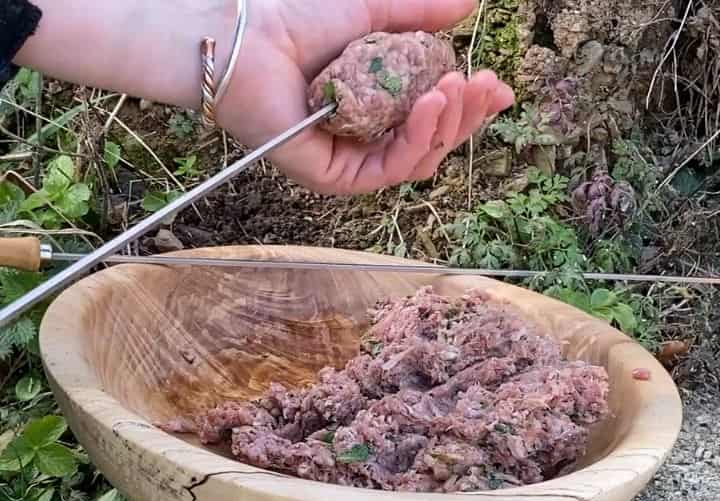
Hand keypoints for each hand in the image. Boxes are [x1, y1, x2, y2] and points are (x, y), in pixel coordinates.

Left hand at [217, 0, 514, 194]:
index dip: (467, 105)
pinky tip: (431, 104)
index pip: (432, 118)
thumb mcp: (374, 8)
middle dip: (465, 116)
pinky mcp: (334, 177)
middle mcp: (366, 137)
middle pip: (431, 143)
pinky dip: (416, 138)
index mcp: (377, 105)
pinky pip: (387, 169)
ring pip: (416, 160)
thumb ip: (419, 13)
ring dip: (446, 125)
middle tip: (484, 85)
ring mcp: (350, 160)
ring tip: (458, 87)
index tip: (495, 85)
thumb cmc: (297, 17)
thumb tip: (468, 5)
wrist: (245, 35)